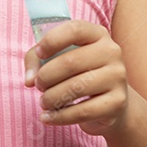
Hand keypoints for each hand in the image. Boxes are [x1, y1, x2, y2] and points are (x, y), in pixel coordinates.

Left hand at [23, 20, 128, 135]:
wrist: (111, 102)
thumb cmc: (79, 73)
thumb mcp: (59, 57)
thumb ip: (37, 59)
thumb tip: (29, 80)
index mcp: (97, 34)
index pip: (74, 30)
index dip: (52, 40)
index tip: (39, 54)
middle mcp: (112, 52)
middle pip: (70, 62)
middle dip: (46, 76)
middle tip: (38, 85)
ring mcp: (117, 77)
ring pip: (76, 88)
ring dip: (51, 97)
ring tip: (43, 101)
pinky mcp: (117, 102)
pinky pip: (82, 111)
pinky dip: (59, 116)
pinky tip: (48, 117)